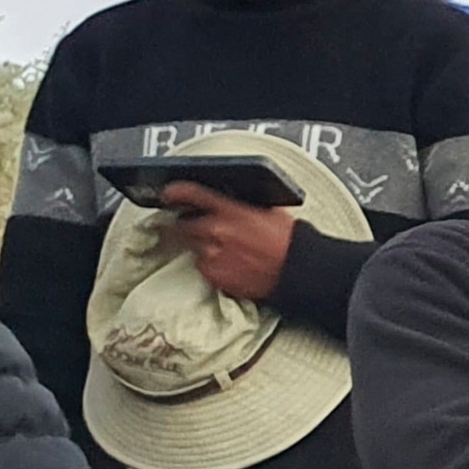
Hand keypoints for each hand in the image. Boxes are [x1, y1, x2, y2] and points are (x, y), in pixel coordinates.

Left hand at [156, 180, 298, 302]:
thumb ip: (242, 206)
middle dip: (191, 224)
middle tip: (203, 228)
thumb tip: (229, 204)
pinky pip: (201, 267)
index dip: (176, 192)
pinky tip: (229, 264)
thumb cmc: (290, 243)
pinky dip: (210, 265)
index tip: (169, 193)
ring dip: (202, 246)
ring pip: (192, 247)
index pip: (193, 194)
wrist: (299, 272)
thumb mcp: (268, 211)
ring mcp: (213, 255)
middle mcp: (216, 232)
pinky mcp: (214, 276)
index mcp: (230, 211)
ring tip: (225, 250)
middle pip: (184, 224)